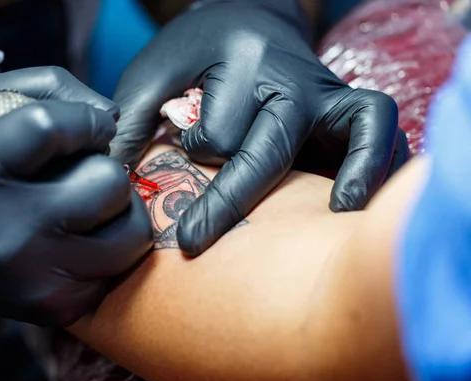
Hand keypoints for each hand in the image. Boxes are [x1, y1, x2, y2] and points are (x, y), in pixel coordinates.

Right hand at [0, 67, 152, 333]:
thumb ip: (44, 93)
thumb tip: (111, 115)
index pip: (47, 125)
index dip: (85, 120)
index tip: (94, 127)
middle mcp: (6, 231)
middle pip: (108, 181)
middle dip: (103, 173)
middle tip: (80, 181)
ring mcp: (38, 277)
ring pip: (133, 231)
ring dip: (119, 214)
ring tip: (87, 213)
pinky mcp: (62, 308)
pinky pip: (123, 268)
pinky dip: (110, 252)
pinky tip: (77, 246)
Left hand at [111, 0, 408, 256]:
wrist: (249, 14)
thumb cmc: (199, 49)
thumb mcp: (155, 68)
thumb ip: (131, 117)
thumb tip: (115, 175)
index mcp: (244, 64)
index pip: (218, 133)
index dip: (193, 151)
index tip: (176, 152)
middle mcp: (294, 80)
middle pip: (270, 149)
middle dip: (229, 201)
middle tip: (192, 242)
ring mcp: (329, 95)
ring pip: (357, 130)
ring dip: (356, 173)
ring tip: (337, 216)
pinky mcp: (347, 110)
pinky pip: (382, 132)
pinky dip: (381, 164)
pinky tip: (357, 203)